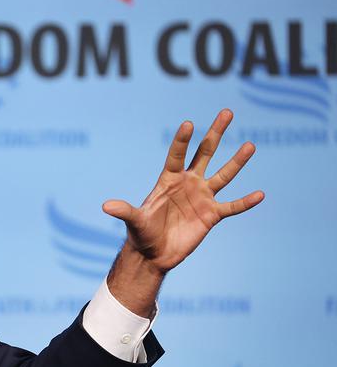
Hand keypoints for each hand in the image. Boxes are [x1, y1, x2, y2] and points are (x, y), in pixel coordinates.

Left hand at [102, 108, 264, 275]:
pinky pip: (232, 206)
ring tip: (250, 145)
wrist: (154, 254)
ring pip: (223, 175)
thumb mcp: (134, 221)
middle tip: (227, 112)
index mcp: (168, 180)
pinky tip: (260, 194)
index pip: (176, 155)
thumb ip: (124, 211)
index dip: (182, 141)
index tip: (188, 124)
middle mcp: (188, 183)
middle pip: (204, 153)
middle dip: (215, 133)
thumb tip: (106, 206)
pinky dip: (245, 202)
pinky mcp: (212, 215)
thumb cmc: (141, 234)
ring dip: (237, 161)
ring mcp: (202, 197)